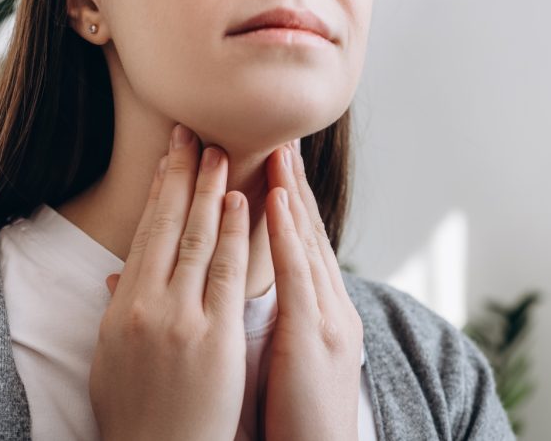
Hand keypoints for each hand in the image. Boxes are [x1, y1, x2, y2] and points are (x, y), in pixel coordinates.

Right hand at [89, 124, 249, 440]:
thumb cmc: (135, 409)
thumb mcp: (112, 356)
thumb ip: (120, 308)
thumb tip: (119, 274)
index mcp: (122, 306)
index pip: (145, 232)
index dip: (159, 190)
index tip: (169, 156)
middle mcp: (146, 304)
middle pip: (168, 225)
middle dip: (183, 175)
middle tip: (195, 134)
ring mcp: (180, 318)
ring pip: (197, 240)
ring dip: (210, 193)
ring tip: (221, 155)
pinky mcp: (214, 336)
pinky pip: (226, 274)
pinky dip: (233, 235)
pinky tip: (241, 204)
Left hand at [261, 140, 363, 440]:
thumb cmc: (289, 412)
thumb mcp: (275, 357)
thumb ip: (256, 319)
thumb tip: (222, 295)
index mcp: (317, 310)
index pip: (300, 245)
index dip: (286, 204)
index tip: (270, 166)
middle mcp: (328, 304)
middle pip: (308, 233)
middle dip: (293, 184)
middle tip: (281, 139)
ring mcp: (326, 315)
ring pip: (305, 241)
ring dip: (290, 192)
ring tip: (278, 149)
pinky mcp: (315, 333)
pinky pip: (298, 272)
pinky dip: (286, 232)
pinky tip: (274, 199)